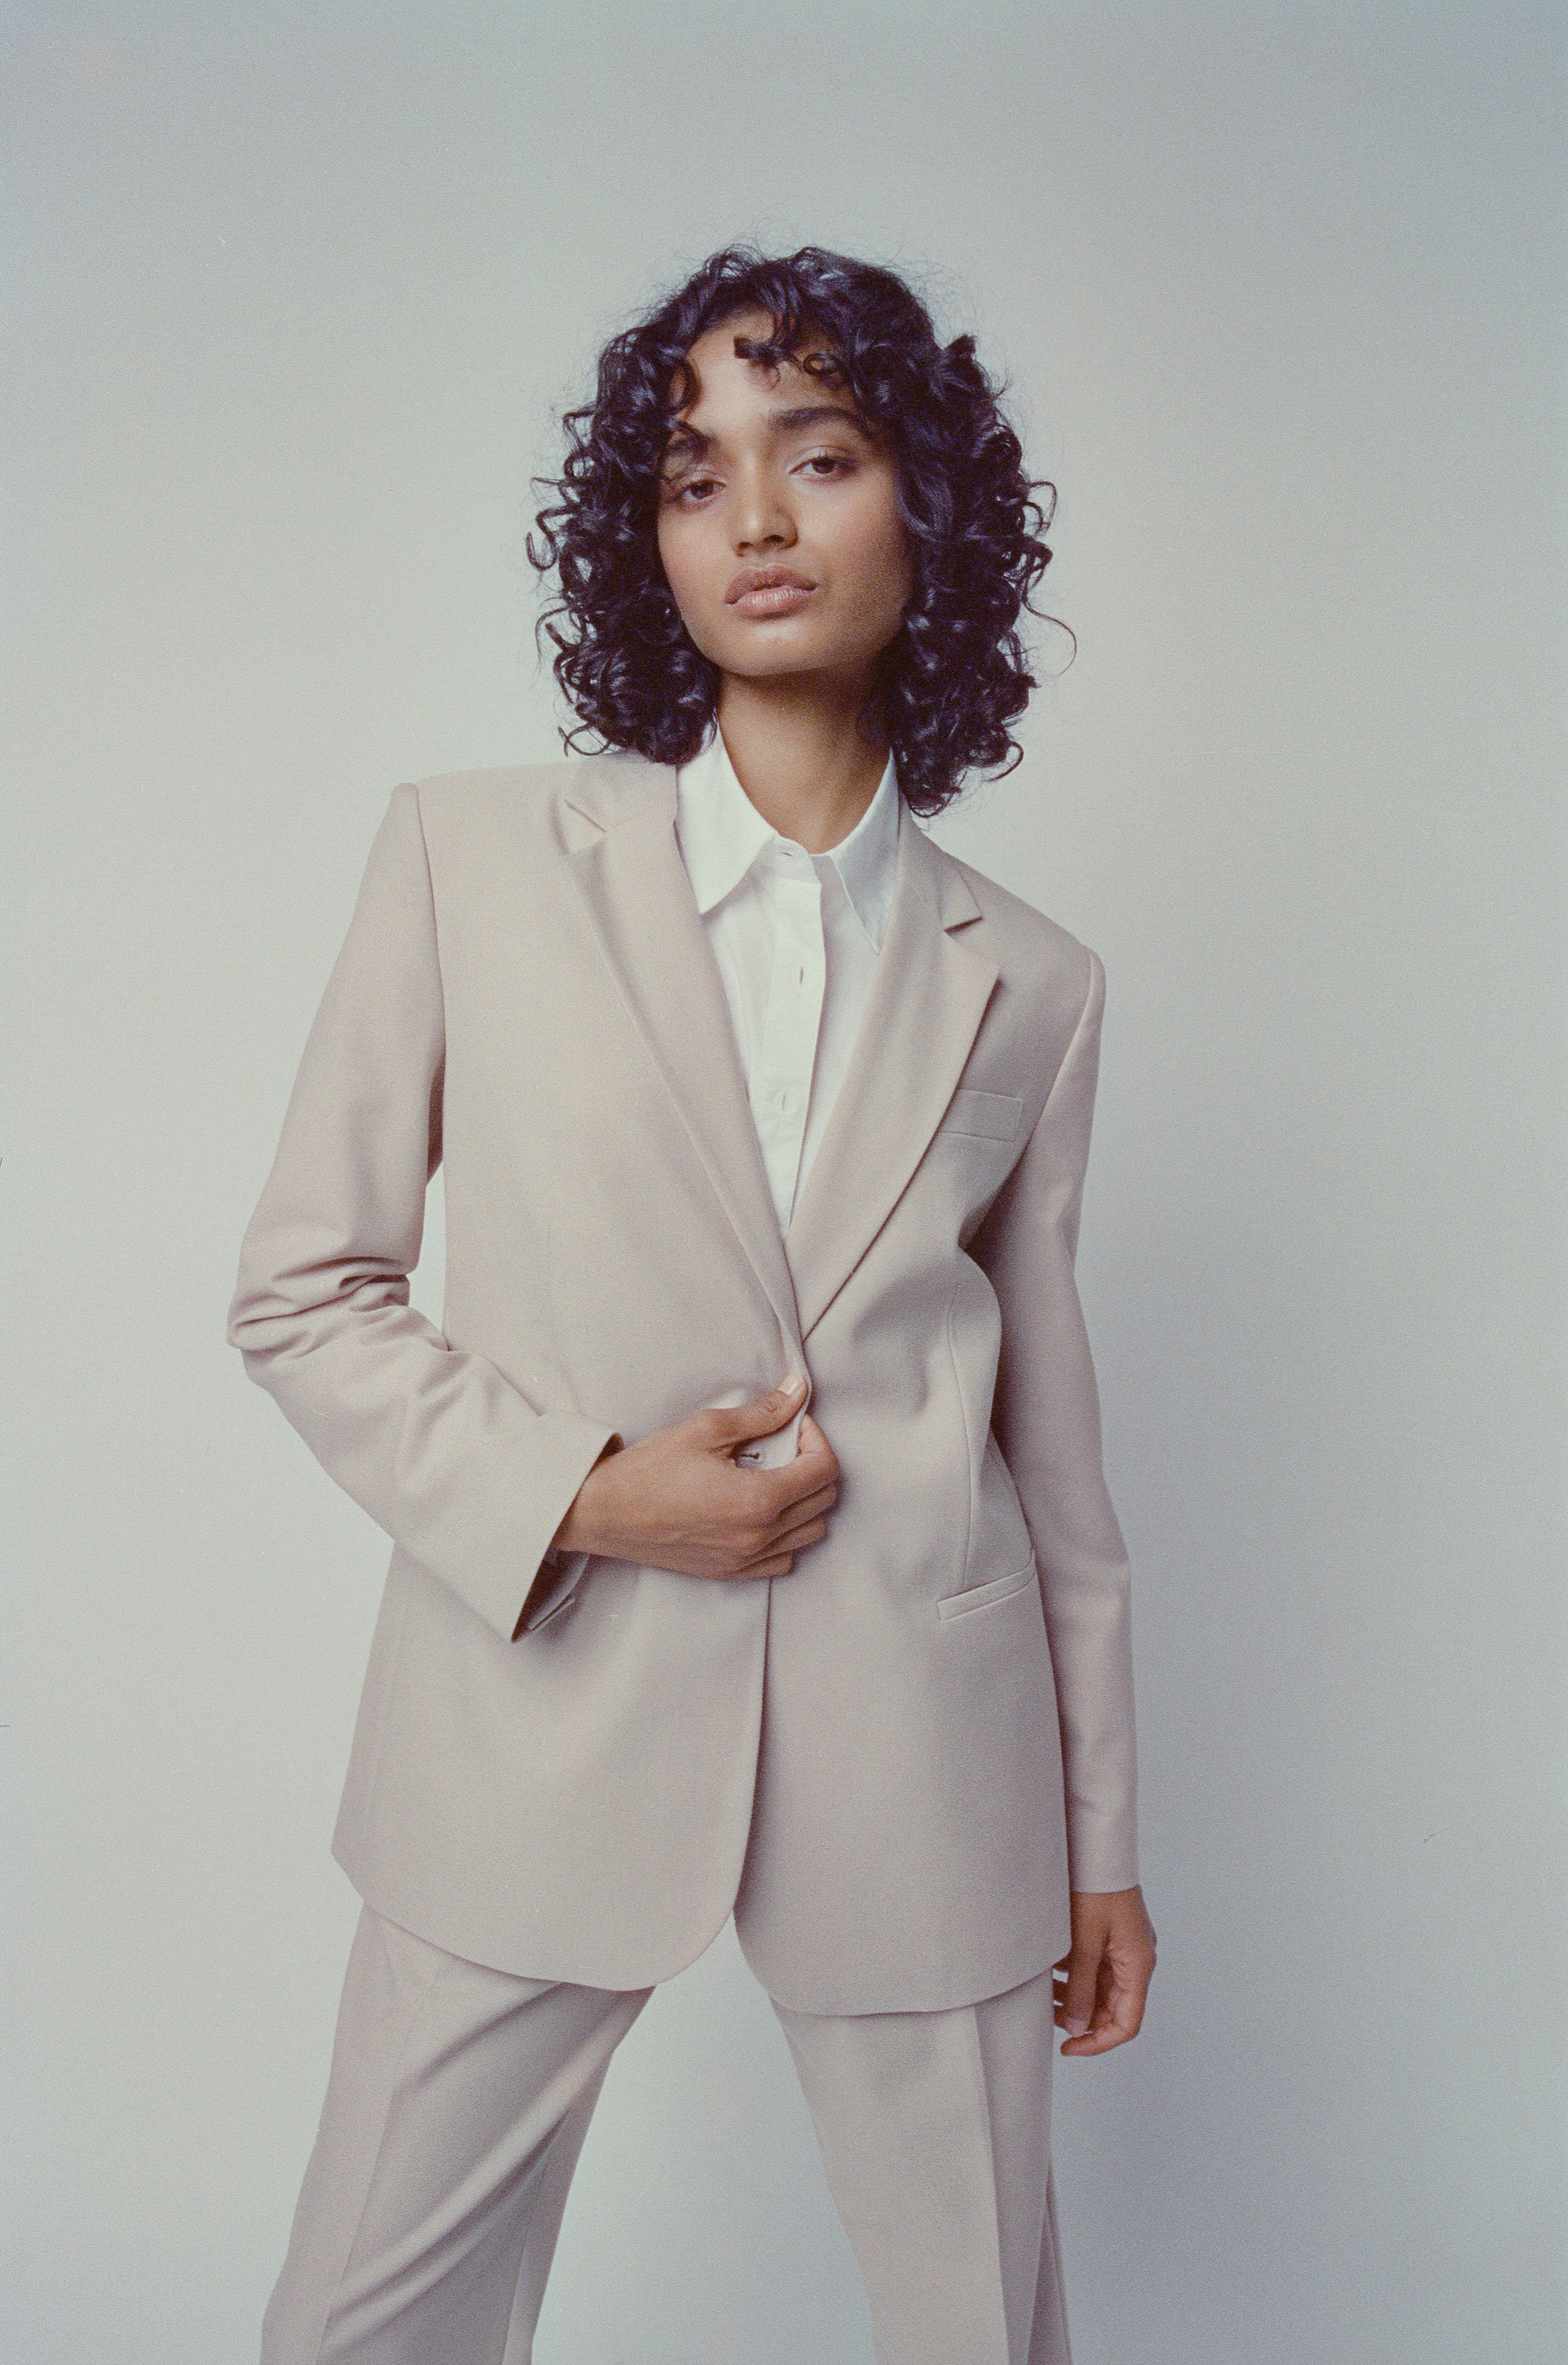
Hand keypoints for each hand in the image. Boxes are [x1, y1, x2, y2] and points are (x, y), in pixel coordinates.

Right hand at [551, 1377, 839, 1580]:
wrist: (604, 1513)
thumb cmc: (649, 1470)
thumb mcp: (706, 1429)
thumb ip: (761, 1413)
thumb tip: (797, 1392)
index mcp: (760, 1500)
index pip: (824, 1470)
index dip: (817, 1438)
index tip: (794, 1424)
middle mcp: (760, 1536)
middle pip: (823, 1501)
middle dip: (814, 1464)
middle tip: (786, 1443)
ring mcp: (747, 1560)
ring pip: (810, 1533)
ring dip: (805, 1501)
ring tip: (776, 1476)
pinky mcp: (731, 1572)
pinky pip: (784, 1559)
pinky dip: (787, 1535)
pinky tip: (762, 1511)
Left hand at [1052, 1886, 1156, 2056]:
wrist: (1096, 1848)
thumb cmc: (1095, 1889)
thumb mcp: (1085, 1943)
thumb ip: (1082, 1989)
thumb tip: (1078, 2028)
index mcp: (1138, 1966)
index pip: (1126, 2024)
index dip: (1097, 2043)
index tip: (1067, 2047)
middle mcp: (1135, 1960)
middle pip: (1112, 2009)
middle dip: (1081, 2018)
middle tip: (1048, 2015)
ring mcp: (1123, 1948)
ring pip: (1100, 1989)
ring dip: (1074, 1997)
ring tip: (1044, 1993)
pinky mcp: (1109, 1936)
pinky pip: (1094, 1968)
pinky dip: (1074, 1975)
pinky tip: (1051, 1970)